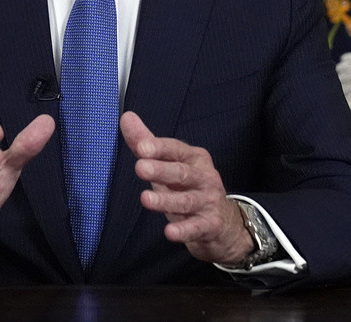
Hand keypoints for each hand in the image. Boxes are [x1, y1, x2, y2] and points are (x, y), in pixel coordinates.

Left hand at [119, 111, 253, 265]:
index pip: (176, 150)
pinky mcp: (211, 225)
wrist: (223, 225)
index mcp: (194, 158)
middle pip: (182, 173)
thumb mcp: (168, 165)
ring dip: (166, 200)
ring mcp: (209, 201)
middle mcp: (205, 177)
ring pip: (186, 200)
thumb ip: (146, 142)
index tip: (141, 147)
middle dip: (161, 170)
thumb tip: (126, 117)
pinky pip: (196, 227)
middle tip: (140, 167)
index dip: (159, 148)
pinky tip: (170, 232)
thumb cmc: (189, 189)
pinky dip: (184, 230)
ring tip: (146, 199)